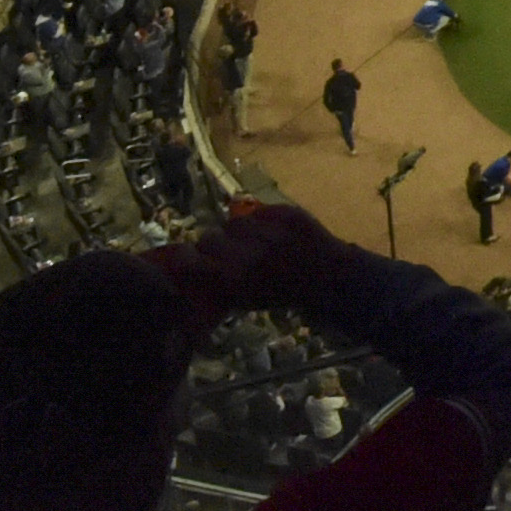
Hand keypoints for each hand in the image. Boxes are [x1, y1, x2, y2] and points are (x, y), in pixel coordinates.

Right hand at [163, 199, 333, 331]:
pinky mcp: (285, 213)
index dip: (183, 257)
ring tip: (251, 241)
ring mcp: (268, 231)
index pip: (188, 259)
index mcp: (233, 280)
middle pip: (209, 237)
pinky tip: (270, 232)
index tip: (184, 257)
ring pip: (234, 222)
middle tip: (225, 251)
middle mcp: (247, 254)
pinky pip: (259, 212)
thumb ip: (213, 284)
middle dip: (213, 245)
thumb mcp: (243, 299)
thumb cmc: (281, 293)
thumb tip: (186, 271)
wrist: (327, 277)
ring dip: (237, 231)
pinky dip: (261, 221)